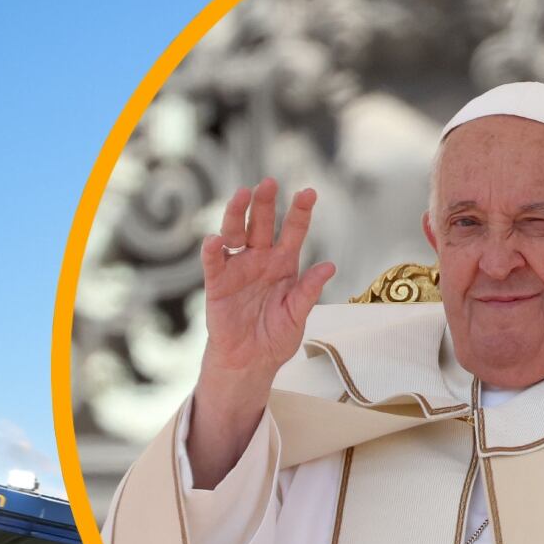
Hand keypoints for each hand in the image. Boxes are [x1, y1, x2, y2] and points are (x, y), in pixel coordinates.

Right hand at [185, 179, 334, 486]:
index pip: (294, 232)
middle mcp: (260, 260)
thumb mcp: (298, 315)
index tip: (309, 192)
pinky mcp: (217, 285)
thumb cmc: (276, 337)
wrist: (252, 361)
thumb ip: (309, 292)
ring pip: (236, 234)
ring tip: (242, 194)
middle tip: (270, 183)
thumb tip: (330, 267)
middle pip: (263, 225)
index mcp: (285, 265)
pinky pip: (214, 264)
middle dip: (266, 204)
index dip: (301, 213)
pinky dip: (214, 251)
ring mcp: (238, 269)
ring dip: (237, 214)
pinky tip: (216, 239)